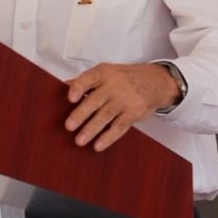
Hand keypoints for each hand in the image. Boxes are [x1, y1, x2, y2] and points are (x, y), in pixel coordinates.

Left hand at [63, 63, 179, 151]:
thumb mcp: (106, 72)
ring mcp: (125, 99)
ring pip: (106, 115)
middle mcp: (114, 85)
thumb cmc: (124, 78)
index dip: (79, 87)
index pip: (89, 78)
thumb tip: (62, 87)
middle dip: (81, 114)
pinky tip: (98, 144)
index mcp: (104, 73)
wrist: (154, 82)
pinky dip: (108, 137)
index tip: (69, 98)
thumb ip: (85, 81)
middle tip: (69, 126)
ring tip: (79, 140)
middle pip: (96, 100)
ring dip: (91, 129)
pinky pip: (120, 126)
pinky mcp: (134, 113)